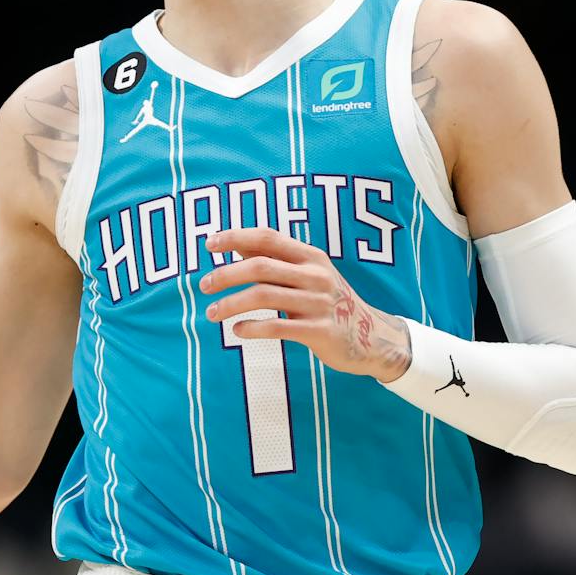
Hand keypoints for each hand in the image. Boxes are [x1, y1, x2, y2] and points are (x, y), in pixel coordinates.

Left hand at [200, 227, 411, 381]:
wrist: (371, 338)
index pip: (268, 237)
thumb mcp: (308, 274)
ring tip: (212, 313)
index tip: (209, 244)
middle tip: (204, 286)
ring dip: (231, 304)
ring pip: (263, 296)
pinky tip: (237, 331)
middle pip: (260, 266)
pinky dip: (252, 328)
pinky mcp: (320, 331)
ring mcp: (318, 303)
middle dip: (225, 274)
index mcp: (311, 256)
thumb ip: (275, 260)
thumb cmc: (329, 302)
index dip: (236, 237)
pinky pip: (277, 326)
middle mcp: (315, 275)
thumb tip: (236, 245)